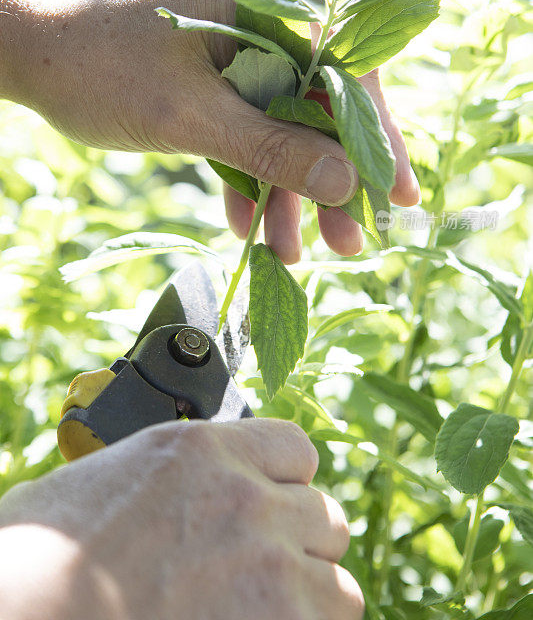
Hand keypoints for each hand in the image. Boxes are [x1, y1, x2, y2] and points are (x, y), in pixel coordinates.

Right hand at [0, 419, 363, 619]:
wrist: (25, 618)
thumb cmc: (40, 563)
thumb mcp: (106, 480)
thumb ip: (171, 476)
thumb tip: (186, 491)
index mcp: (203, 451)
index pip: (297, 450)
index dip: (285, 483)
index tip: (270, 506)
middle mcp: (246, 501)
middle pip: (324, 517)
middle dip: (297, 545)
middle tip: (257, 572)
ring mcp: (268, 569)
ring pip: (337, 583)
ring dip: (307, 600)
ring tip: (258, 613)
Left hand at [1, 0, 418, 262]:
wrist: (31, 56)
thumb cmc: (103, 69)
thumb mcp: (193, 118)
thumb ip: (271, 148)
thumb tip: (347, 184)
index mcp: (264, 5)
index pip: (346, 71)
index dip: (376, 136)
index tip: (397, 194)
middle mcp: (260, 25)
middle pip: (319, 109)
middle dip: (329, 181)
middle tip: (349, 244)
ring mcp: (237, 55)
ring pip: (282, 129)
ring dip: (288, 191)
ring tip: (293, 253)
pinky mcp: (214, 83)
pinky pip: (245, 133)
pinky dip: (248, 178)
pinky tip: (249, 226)